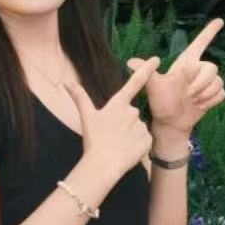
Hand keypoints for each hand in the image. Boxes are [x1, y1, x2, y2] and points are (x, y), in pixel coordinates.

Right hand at [62, 56, 160, 179]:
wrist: (103, 165)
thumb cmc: (93, 140)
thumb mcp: (86, 117)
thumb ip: (79, 97)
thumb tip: (67, 83)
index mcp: (118, 104)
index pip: (135, 82)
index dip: (146, 69)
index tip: (157, 59)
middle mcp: (132, 111)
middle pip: (131, 113)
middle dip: (125, 122)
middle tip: (112, 135)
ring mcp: (141, 126)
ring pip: (138, 127)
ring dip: (130, 134)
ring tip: (119, 145)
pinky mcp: (148, 140)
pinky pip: (144, 140)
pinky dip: (137, 145)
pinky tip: (127, 151)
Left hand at [126, 18, 224, 136]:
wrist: (170, 123)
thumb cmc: (160, 102)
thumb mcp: (153, 87)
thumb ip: (146, 73)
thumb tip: (129, 62)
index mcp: (186, 63)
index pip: (199, 43)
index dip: (209, 32)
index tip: (220, 20)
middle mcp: (197, 70)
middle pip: (212, 67)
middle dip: (201, 82)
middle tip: (188, 93)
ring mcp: (206, 83)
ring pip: (218, 81)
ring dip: (205, 94)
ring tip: (192, 100)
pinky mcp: (213, 95)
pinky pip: (222, 93)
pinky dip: (211, 101)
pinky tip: (199, 105)